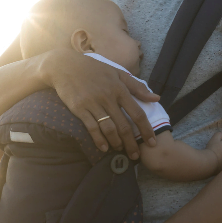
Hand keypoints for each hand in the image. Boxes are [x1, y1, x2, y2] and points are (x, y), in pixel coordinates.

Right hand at [42, 47, 159, 159]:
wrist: (65, 66)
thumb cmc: (93, 68)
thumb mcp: (117, 73)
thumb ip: (137, 86)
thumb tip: (156, 98)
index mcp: (119, 89)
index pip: (137, 113)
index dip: (146, 130)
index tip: (152, 142)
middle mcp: (108, 98)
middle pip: (124, 126)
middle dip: (131, 143)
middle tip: (135, 156)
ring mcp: (93, 104)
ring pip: (109, 129)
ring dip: (116, 143)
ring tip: (119, 150)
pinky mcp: (79, 109)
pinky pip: (91, 128)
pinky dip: (99, 140)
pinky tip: (104, 148)